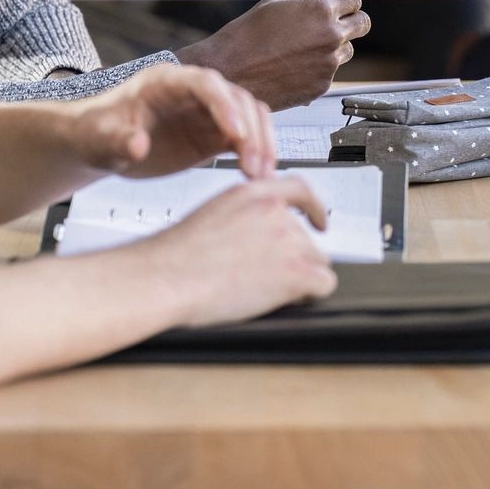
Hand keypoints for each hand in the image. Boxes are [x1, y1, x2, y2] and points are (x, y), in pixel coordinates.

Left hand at [67, 63, 276, 180]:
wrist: (101, 145)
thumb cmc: (97, 132)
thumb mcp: (99, 138)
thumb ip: (118, 141)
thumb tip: (138, 145)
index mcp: (166, 81)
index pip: (205, 83)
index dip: (223, 106)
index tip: (235, 135)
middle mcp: (194, 92)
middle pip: (237, 99)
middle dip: (251, 132)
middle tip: (253, 167)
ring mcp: (208, 112)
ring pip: (250, 117)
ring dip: (262, 144)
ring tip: (262, 176)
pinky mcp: (214, 135)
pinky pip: (247, 138)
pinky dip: (258, 155)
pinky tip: (260, 177)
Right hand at [139, 177, 338, 327]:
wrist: (165, 278)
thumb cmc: (175, 256)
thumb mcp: (212, 214)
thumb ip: (245, 216)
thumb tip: (260, 234)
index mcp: (254, 194)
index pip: (300, 190)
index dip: (314, 209)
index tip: (320, 222)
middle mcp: (275, 212)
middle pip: (307, 238)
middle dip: (293, 258)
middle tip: (261, 276)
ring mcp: (289, 240)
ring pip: (316, 262)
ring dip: (297, 276)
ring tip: (259, 288)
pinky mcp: (296, 272)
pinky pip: (324, 284)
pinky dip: (309, 294)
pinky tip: (282, 298)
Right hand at [182, 0, 370, 110]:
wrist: (229, 73)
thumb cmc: (245, 36)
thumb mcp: (276, 5)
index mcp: (320, 8)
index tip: (343, 1)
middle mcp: (331, 34)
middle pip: (362, 24)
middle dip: (352, 20)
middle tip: (338, 22)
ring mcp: (329, 62)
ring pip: (347, 49)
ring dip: (334, 46)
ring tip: (301, 48)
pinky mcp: (323, 84)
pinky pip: (330, 71)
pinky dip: (318, 67)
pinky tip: (293, 66)